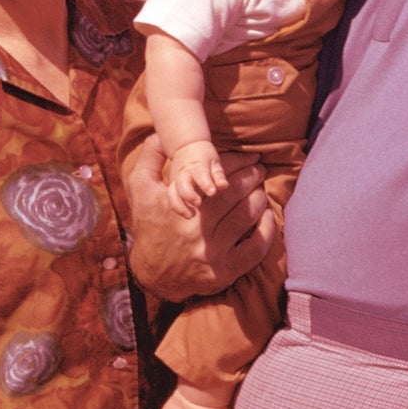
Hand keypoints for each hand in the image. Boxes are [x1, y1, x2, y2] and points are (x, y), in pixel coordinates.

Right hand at [128, 134, 276, 301]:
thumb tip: (160, 134)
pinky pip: (255, 249)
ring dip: (258, 198)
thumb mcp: (140, 189)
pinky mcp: (224, 272)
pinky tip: (267, 216)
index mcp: (178, 205)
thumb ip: (150, 157)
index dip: (235, 162)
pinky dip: (266, 229)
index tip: (247, 156)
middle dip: (251, 177)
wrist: (152, 274)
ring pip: (246, 217)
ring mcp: (211, 253)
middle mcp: (195, 230)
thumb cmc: (149, 226)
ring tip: (260, 189)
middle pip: (234, 195)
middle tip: (259, 168)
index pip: (214, 176)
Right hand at [168, 140, 229, 216]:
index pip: (200, 174)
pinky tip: (187, 214)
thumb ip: (218, 175)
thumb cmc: (204, 156)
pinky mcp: (172, 187)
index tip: (212, 192)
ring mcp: (175, 180)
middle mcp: (183, 173)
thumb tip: (222, 186)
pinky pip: (171, 198)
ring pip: (172, 193)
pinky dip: (176, 207)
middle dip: (188, 195)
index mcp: (196, 165)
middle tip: (198, 203)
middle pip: (181, 184)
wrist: (185, 146)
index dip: (205, 183)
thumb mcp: (214, 162)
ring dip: (179, 206)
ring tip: (190, 215)